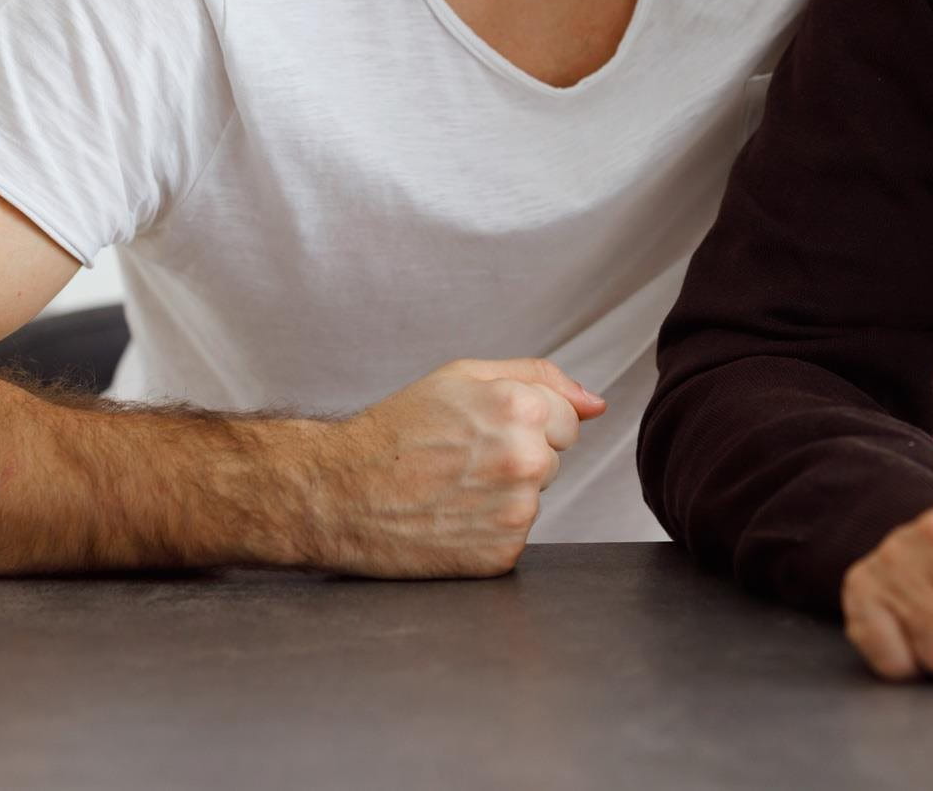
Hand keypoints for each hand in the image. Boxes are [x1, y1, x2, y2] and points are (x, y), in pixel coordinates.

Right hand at [309, 357, 604, 577]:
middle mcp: (526, 460)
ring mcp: (516, 512)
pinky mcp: (501, 555)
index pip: (568, 421)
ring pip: (534, 500)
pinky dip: (486, 533)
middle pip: (552, 460)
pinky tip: (448, 520)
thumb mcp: (462, 377)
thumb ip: (539, 378)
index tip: (479, 432)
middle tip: (458, 461)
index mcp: (521, 408)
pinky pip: (514, 538)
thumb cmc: (395, 432)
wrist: (336, 494)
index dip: (523, 424)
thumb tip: (597, 404)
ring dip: (503, 497)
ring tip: (448, 490)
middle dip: (516, 458)